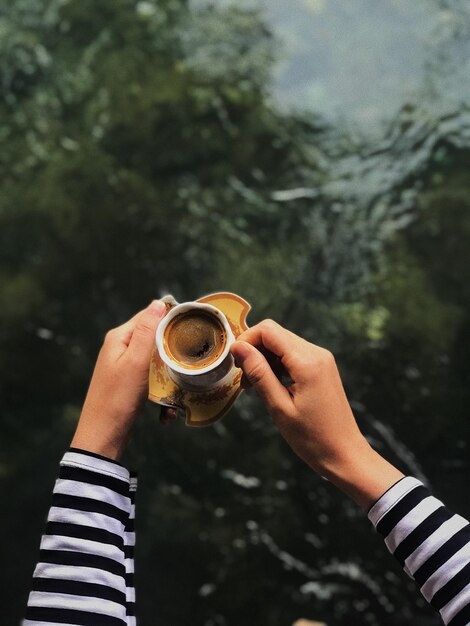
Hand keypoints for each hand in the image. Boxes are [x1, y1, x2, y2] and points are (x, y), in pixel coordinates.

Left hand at [71, 300, 176, 460]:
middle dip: (172, 353)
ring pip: (157, 362)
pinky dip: (162, 394)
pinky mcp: (130, 385)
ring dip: (169, 377)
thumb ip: (147, 331)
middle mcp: (120, 348)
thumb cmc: (118, 398)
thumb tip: (158, 302)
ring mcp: (124, 367)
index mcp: (119, 338)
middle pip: (155, 339)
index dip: (171, 319)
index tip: (193, 329)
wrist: (103, 437)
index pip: (149, 316)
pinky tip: (167, 411)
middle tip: (189, 363)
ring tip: (178, 392)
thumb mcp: (135, 361)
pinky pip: (153, 382)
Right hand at [230, 320, 403, 508]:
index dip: (247, 340)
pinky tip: (268, 385)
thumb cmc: (313, 438)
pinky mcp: (321, 368)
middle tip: (243, 378)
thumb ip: (259, 373)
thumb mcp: (278, 406)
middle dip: (254, 351)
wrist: (344, 454)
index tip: (234, 362)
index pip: (269, 330)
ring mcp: (321, 359)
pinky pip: (293, 356)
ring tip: (253, 386)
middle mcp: (317, 353)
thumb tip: (239, 347)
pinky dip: (277, 365)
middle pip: (275, 334)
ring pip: (282, 344)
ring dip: (264, 359)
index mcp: (307, 362)